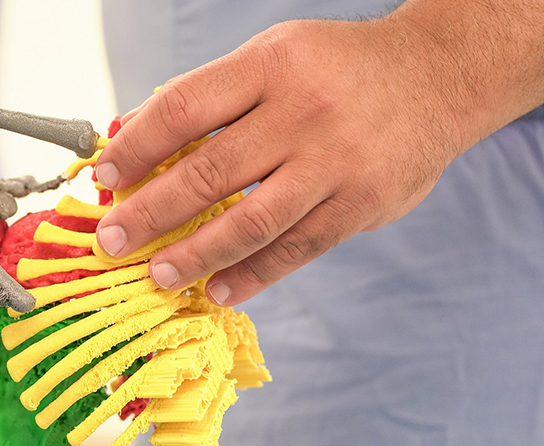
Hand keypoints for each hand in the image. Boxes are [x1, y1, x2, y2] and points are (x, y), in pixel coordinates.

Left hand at [93, 16, 468, 304]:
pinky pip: (295, 249)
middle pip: (208, 171)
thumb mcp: (273, 58)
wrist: (440, 75)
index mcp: (270, 66)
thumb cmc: (337, 70)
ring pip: (250, 221)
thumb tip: (133, 135)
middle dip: (150, 212)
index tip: (103, 178)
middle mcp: (302, 112)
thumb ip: (209, 97)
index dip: (136, 147)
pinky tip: (218, 289)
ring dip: (195, 254)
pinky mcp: (360, 204)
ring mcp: (334, 162)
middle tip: (113, 241)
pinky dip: (252, 275)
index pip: (184, 109)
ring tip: (158, 274)